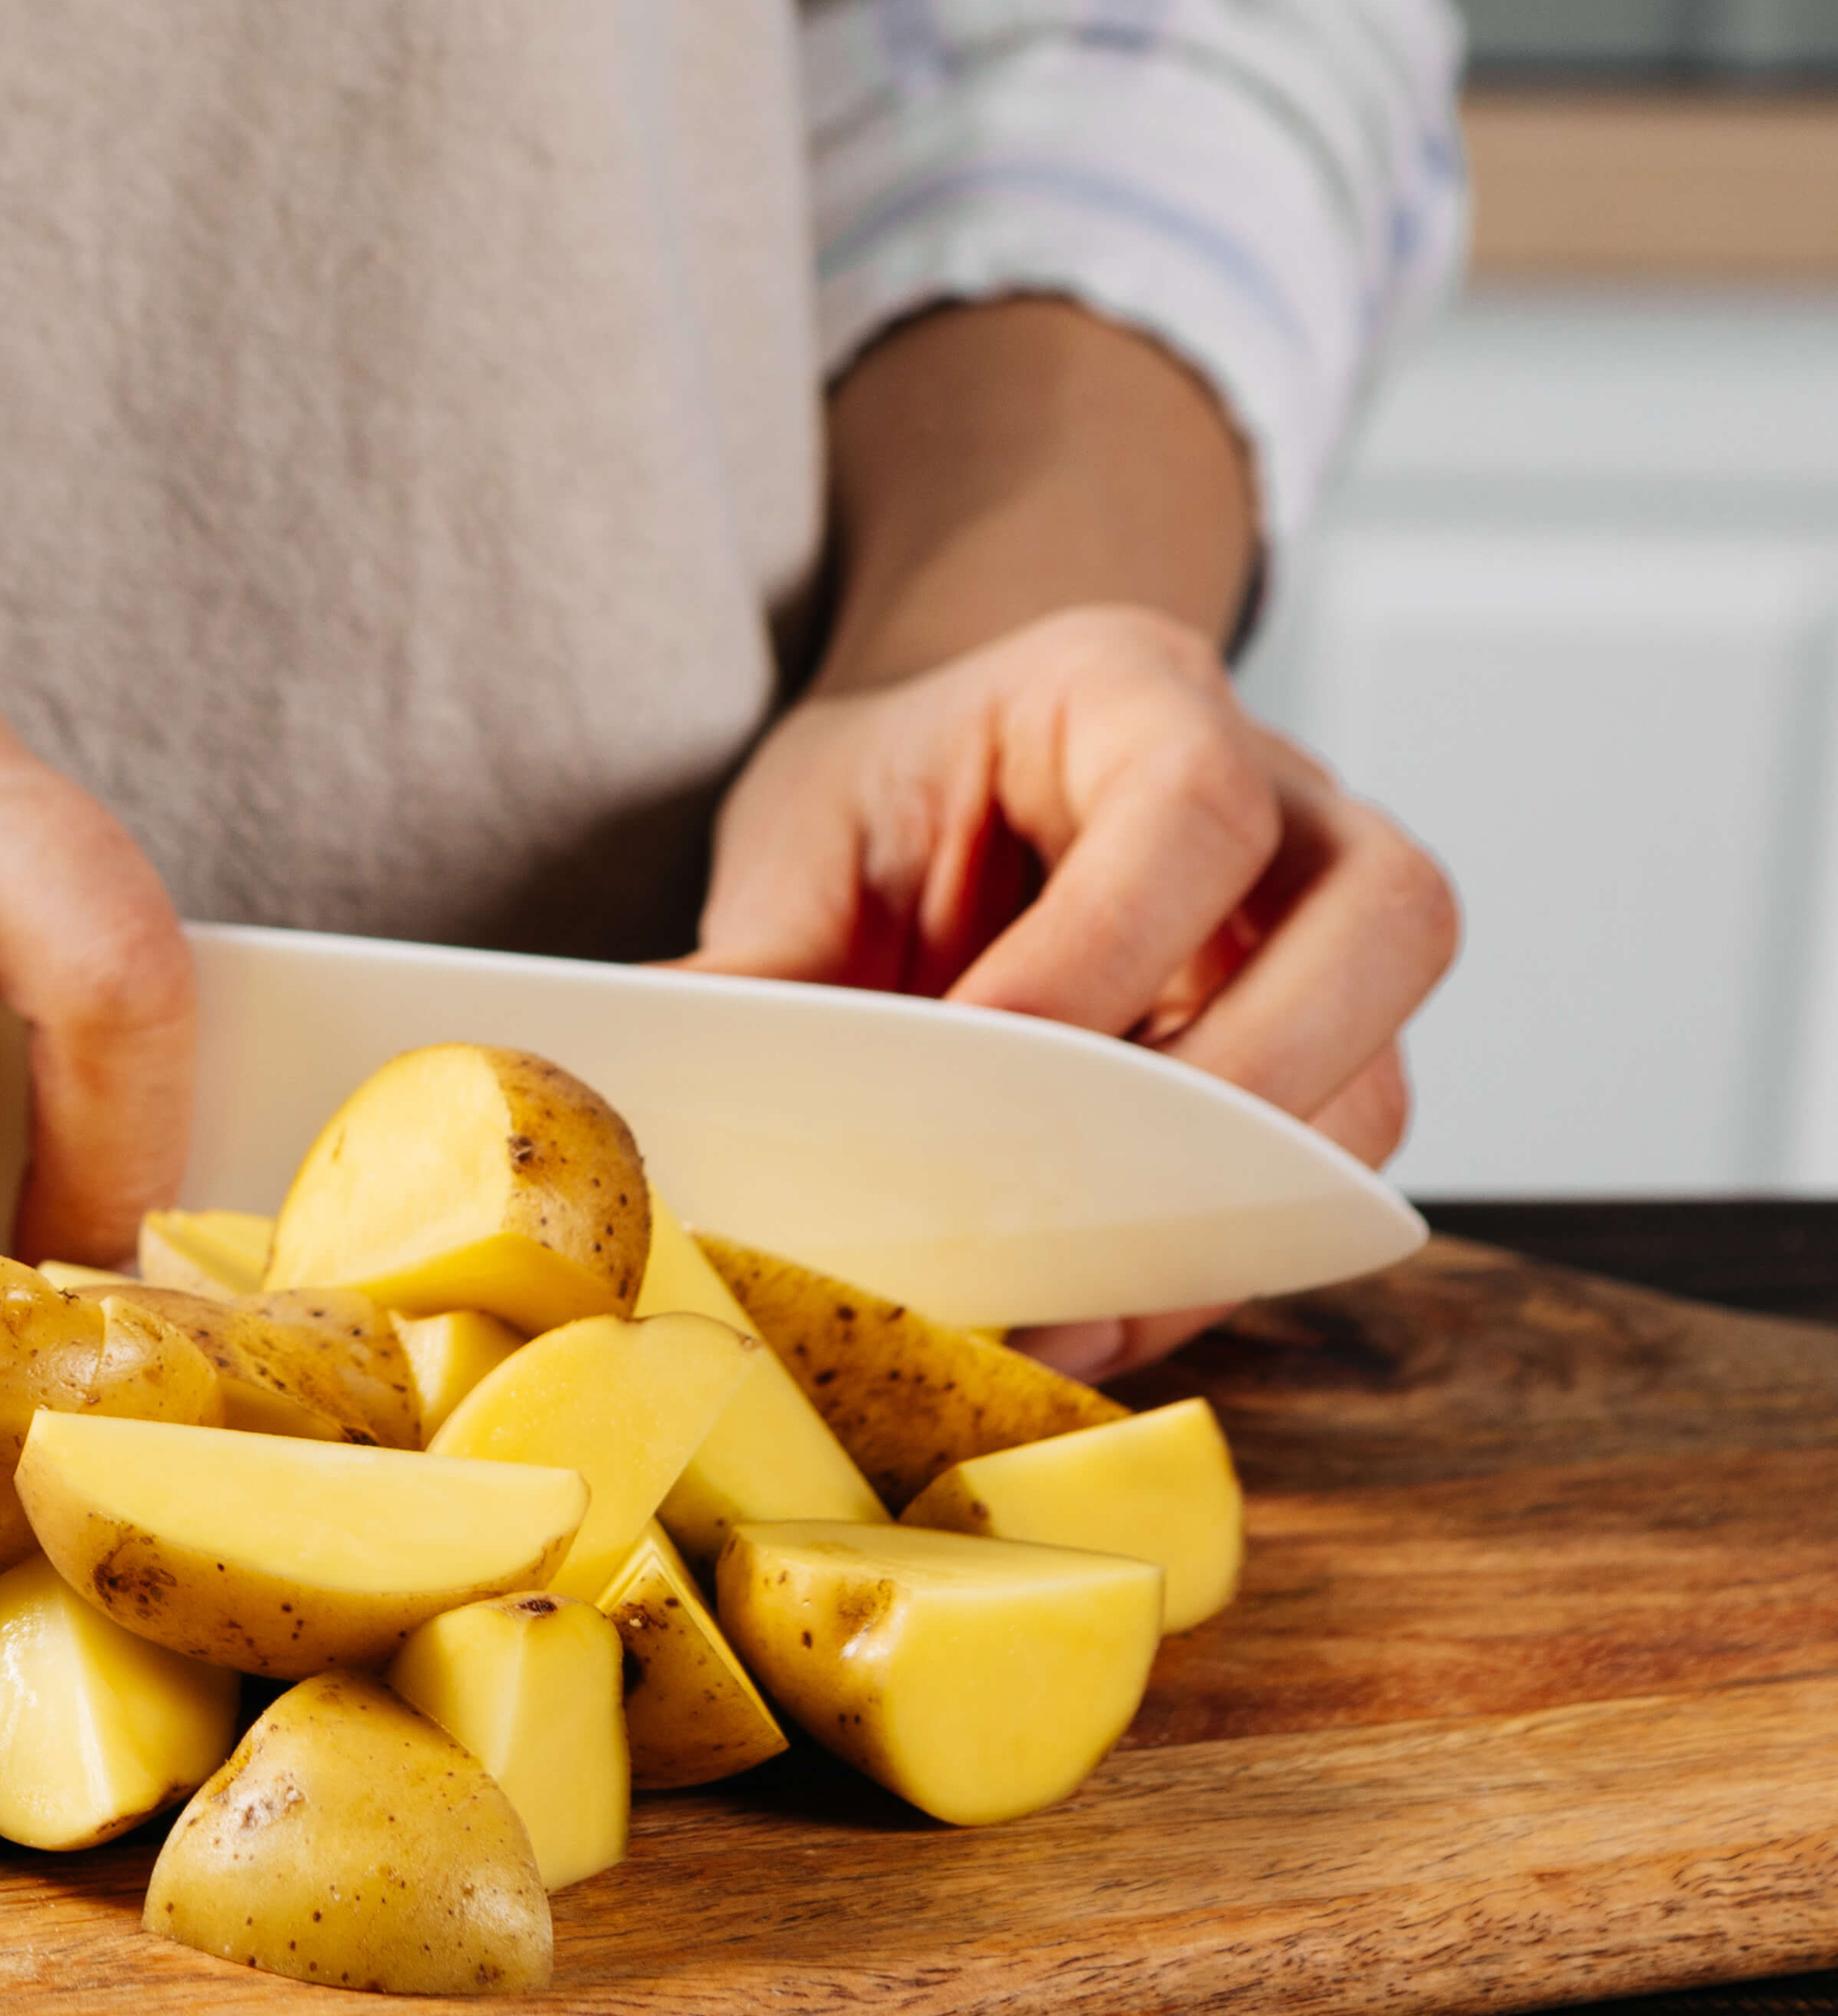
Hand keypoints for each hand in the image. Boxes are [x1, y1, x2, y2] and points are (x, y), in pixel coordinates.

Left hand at [687, 602, 1457, 1374]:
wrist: (957, 788)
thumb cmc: (898, 794)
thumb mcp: (808, 833)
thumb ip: (751, 961)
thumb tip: (628, 1097)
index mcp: (1142, 697)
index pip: (1192, 810)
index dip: (1100, 955)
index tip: (973, 1066)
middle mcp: (1293, 805)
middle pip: (1387, 922)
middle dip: (1238, 1082)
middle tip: (1077, 1191)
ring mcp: (1330, 937)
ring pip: (1376, 1075)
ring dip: (1240, 1206)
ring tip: (1072, 1301)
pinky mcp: (1327, 1058)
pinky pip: (1323, 1176)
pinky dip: (1217, 1256)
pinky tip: (1090, 1317)